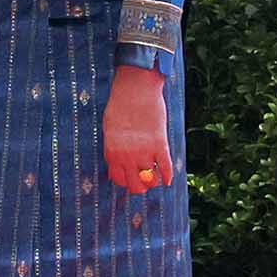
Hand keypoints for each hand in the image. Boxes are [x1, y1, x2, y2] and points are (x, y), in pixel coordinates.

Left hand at [104, 64, 172, 194]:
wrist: (135, 89)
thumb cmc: (120, 106)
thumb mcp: (109, 129)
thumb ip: (113, 147)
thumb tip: (115, 163)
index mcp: (112, 152)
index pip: (118, 179)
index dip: (125, 181)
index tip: (130, 179)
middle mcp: (127, 156)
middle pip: (135, 185)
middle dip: (140, 187)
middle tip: (144, 183)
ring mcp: (144, 151)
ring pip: (151, 179)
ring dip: (154, 181)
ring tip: (156, 179)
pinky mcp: (160, 144)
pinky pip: (165, 167)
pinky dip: (167, 176)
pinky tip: (168, 179)